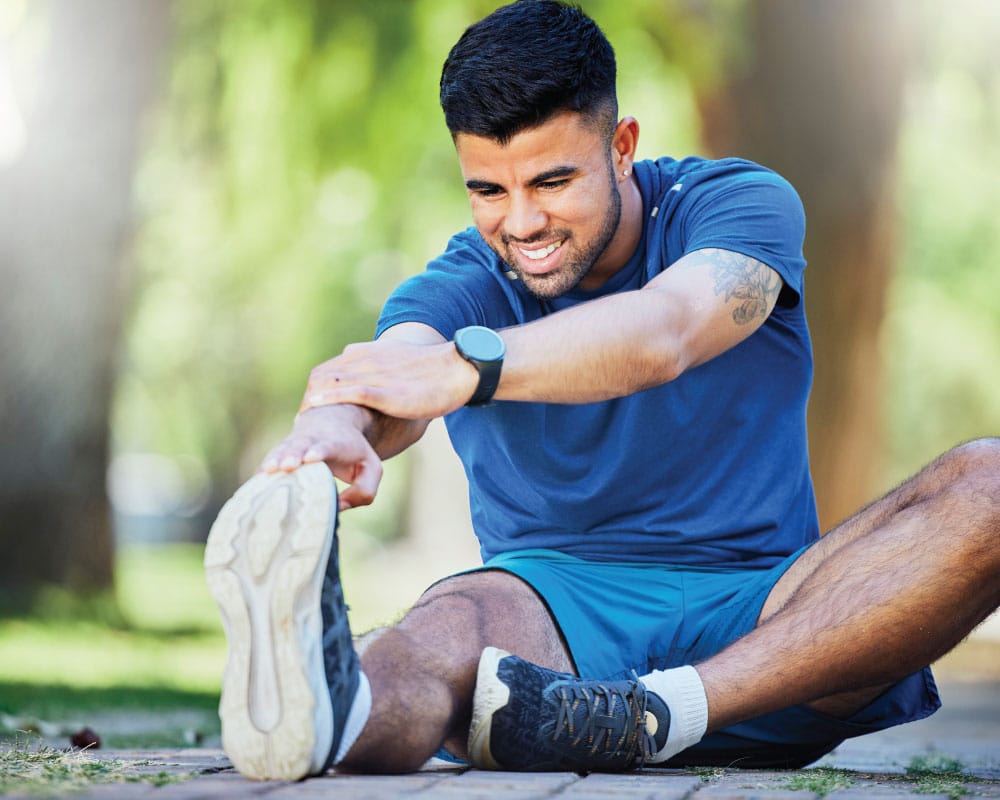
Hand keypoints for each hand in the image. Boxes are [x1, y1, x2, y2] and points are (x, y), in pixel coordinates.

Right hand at [259, 405, 381, 510]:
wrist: (330, 420)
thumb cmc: (354, 452)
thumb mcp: (371, 468)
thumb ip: (364, 490)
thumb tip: (338, 508)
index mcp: (337, 443)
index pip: (328, 446)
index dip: (319, 451)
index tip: (310, 458)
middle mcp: (312, 441)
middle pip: (300, 446)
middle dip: (293, 455)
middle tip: (286, 466)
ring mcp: (293, 445)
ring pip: (281, 451)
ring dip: (274, 461)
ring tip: (267, 472)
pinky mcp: (279, 453)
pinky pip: (268, 462)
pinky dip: (260, 473)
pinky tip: (251, 489)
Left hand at [299, 338, 477, 419]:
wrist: (458, 369)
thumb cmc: (433, 371)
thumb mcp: (399, 365)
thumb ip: (381, 371)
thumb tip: (370, 388)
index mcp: (367, 354)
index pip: (329, 370)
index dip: (315, 390)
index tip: (310, 411)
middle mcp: (365, 360)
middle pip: (322, 377)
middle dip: (308, 399)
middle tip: (301, 424)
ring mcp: (374, 374)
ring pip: (330, 384)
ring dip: (312, 403)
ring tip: (302, 424)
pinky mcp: (385, 390)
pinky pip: (350, 394)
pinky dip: (330, 402)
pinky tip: (316, 412)